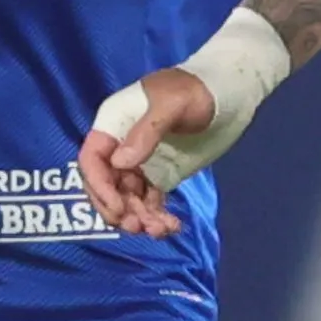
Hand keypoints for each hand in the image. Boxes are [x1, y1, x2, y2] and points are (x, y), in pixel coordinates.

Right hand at [79, 68, 216, 238]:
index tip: (118, 208)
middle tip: (137, 226)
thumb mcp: (171, 104)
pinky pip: (149, 201)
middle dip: (119, 209)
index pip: (92, 160)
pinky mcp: (160, 174)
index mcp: (114, 123)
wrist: (228, 92)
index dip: (99, 186)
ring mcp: (141, 162)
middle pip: (107, 185)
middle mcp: (121, 145)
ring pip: (128, 198)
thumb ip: (146, 132)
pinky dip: (156, 217)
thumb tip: (121, 163)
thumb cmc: (196, 89)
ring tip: (160, 230)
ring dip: (139, 218)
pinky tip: (172, 227)